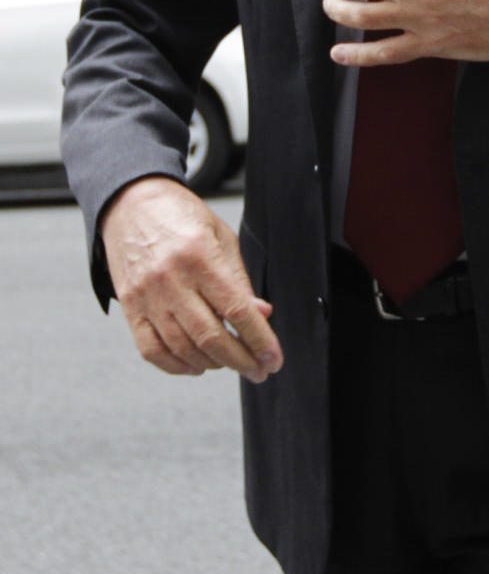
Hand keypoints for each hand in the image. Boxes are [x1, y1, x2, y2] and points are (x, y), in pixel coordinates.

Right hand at [100, 176, 283, 381]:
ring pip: (183, 348)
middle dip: (241, 361)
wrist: (131, 202)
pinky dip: (176, 366)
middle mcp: (171, 279)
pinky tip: (196, 365)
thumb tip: (262, 315)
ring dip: (213, 364)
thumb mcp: (221, 237)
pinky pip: (152, 349)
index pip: (237, 310)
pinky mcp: (130, 306)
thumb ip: (240, 280)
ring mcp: (147, 296)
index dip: (260, 340)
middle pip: (211, 337)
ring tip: (231, 363)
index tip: (273, 359)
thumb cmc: (181, 216)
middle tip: (259, 371)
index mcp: (200, 256)